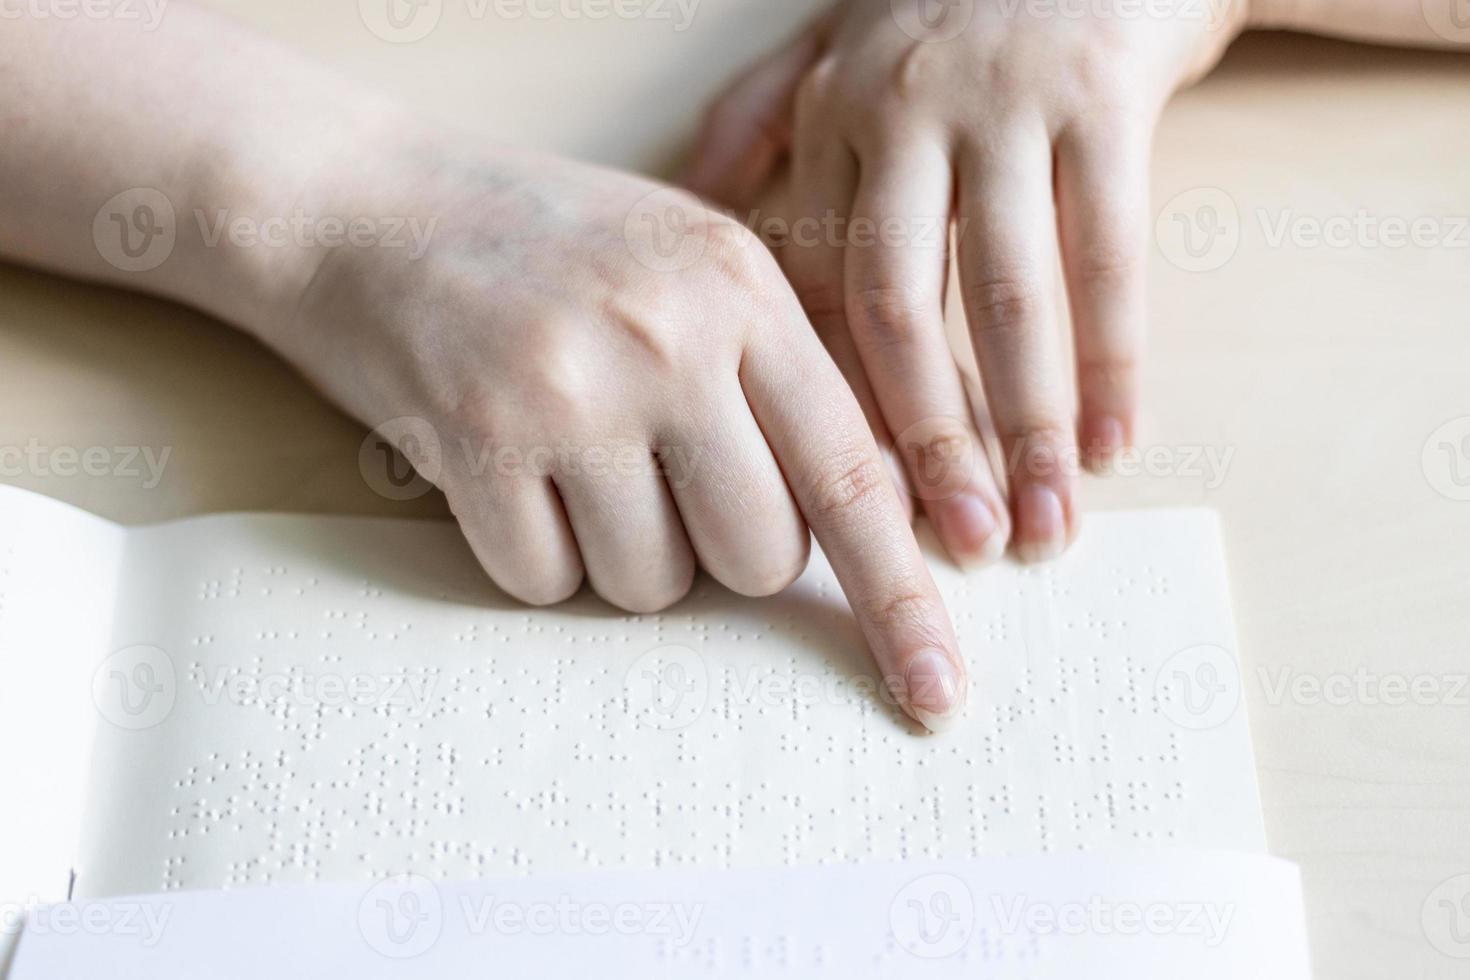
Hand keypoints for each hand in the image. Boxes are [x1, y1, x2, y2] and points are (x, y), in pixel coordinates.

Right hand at [257, 130, 966, 730]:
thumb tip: (883, 509)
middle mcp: (667, 339)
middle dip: (722, 552)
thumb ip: (787, 368)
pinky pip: (544, 582)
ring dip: (623, 552)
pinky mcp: (473, 439)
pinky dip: (534, 552)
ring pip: (654, 585)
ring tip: (575, 457)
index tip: (937, 688)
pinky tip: (508, 468)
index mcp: (739, 290)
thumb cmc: (542, 245)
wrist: (359, 201)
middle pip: (759, 558)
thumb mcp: (686, 261)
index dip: (902, 596)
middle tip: (661, 477)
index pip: (852, 474)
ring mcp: (568, 390)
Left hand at [685, 0, 1248, 562]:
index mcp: (834, 119)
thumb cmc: (961, 1)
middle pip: (895, 309)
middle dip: (925, 443)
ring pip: (1006, 292)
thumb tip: (693, 202)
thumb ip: (764, 116)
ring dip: (1026, 426)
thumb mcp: (841, 41)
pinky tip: (1112, 442)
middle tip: (952, 549)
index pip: (816, 294)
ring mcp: (1004, 101)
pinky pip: (1108, 252)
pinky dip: (1113, 359)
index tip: (856, 505)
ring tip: (1040, 526)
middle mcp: (903, 112)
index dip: (839, 407)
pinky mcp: (1102, 93)